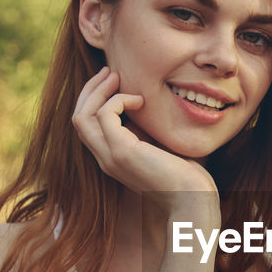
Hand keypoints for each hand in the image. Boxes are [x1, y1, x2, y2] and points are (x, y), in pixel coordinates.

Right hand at [71, 67, 218, 213]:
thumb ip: (145, 132)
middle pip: (78, 119)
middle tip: (109, 71)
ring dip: (98, 91)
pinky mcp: (122, 152)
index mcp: (112, 159)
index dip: (95, 100)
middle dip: (91, 91)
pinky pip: (105, 114)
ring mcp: (110, 157)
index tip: (113, 81)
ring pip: (82, 116)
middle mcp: (105, 160)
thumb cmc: (185, 177)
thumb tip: (142, 106)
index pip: (87, 126)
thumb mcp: (158, 148)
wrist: (193, 200)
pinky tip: (140, 100)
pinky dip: (118, 100)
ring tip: (116, 76)